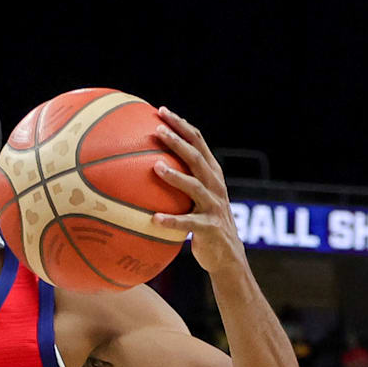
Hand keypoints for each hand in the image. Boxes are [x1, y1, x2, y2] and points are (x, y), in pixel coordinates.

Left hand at [149, 107, 247, 275]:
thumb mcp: (193, 199)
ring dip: (176, 176)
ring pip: (195, 186)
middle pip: (197, 157)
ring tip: (155, 167)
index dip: (181, 125)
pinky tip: (154, 219)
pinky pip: (188, 223)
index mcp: (211, 174)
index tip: (161, 111)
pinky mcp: (210, 228)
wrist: (227, 256)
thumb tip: (140, 168)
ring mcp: (214, 206)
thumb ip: (177, 182)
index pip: (198, 142)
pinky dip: (172, 220)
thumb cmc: (203, 224)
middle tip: (156, 130)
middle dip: (178, 141)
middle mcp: (215, 185)